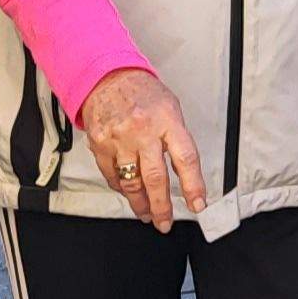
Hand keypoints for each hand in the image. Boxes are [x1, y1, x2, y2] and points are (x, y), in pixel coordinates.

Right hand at [76, 70, 209, 230]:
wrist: (107, 76)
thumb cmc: (142, 92)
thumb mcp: (170, 108)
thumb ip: (177, 139)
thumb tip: (186, 174)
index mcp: (167, 120)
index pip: (186, 158)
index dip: (193, 185)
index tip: (197, 204)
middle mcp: (143, 130)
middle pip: (156, 178)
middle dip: (162, 206)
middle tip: (164, 222)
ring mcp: (119, 138)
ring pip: (131, 182)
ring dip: (140, 203)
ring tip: (147, 214)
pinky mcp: (100, 144)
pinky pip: (112, 176)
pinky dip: (121, 188)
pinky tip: (128, 193)